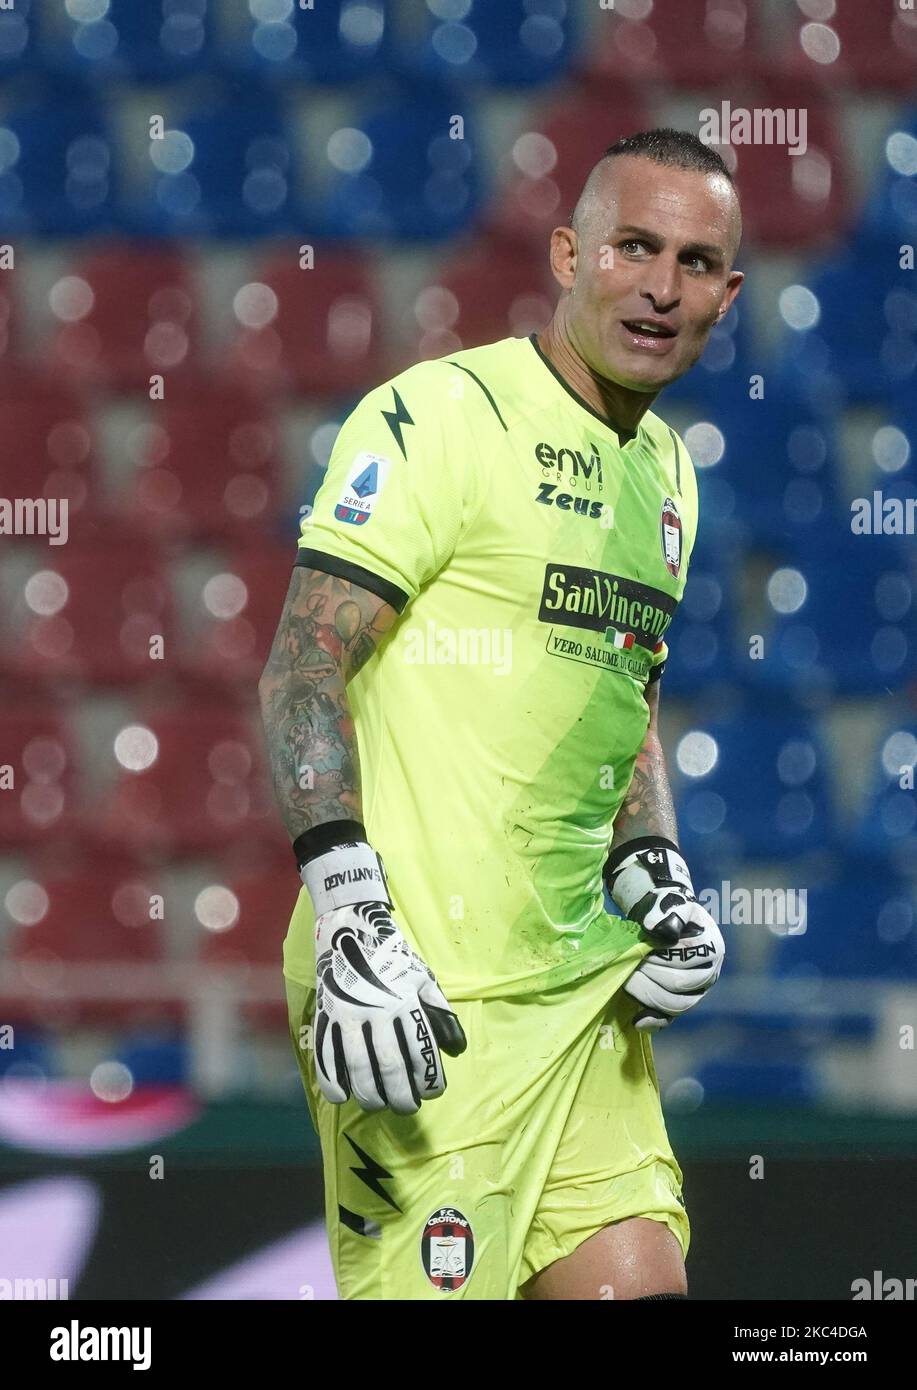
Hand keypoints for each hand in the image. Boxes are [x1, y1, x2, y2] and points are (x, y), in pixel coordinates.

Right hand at [303, 841, 465, 1113]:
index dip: (429, 1078)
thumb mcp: (424, 978)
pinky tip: (342, 1096)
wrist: (350, 927)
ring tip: (379, 1104)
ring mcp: (348, 1015)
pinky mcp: (326, 1016)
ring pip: (358, 1068)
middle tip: (407, 1107)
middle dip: (401, 1095)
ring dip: (370, 1095)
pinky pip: (326, 1056)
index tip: (433, 1090)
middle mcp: (377, 1011)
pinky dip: (332, 1081)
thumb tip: (456, 1050)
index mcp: (405, 1002)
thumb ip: (440, 1014)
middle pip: (390, 1066)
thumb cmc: (393, 957)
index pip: (420, 1051)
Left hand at [623, 898, 723, 1030]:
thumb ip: (667, 912)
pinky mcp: (679, 1004)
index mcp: (712, 947)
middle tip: (629, 962)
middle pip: (679, 984)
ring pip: (674, 1004)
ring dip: (647, 992)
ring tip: (628, 979)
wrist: (658, 920)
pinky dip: (653, 1020)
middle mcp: (709, 973)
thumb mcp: (668, 902)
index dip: (661, 954)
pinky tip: (637, 1020)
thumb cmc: (665, 911)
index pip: (687, 958)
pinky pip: (668, 1018)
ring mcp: (695, 993)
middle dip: (650, 972)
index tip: (643, 945)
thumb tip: (660, 931)